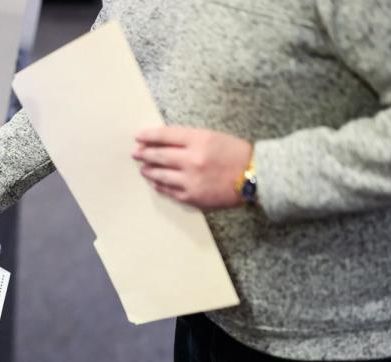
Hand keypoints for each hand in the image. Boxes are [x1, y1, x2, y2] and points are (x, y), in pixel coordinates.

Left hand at [132, 126, 252, 209]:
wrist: (255, 176)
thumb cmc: (236, 154)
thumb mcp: (214, 137)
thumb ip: (190, 138)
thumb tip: (165, 141)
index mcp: (199, 140)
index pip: (166, 135)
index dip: (149, 136)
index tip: (138, 137)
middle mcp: (192, 159)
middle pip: (159, 155)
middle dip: (144, 154)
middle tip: (136, 153)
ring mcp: (191, 180)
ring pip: (161, 175)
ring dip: (149, 170)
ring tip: (143, 168)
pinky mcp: (192, 196)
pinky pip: (170, 191)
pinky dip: (160, 185)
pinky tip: (156, 182)